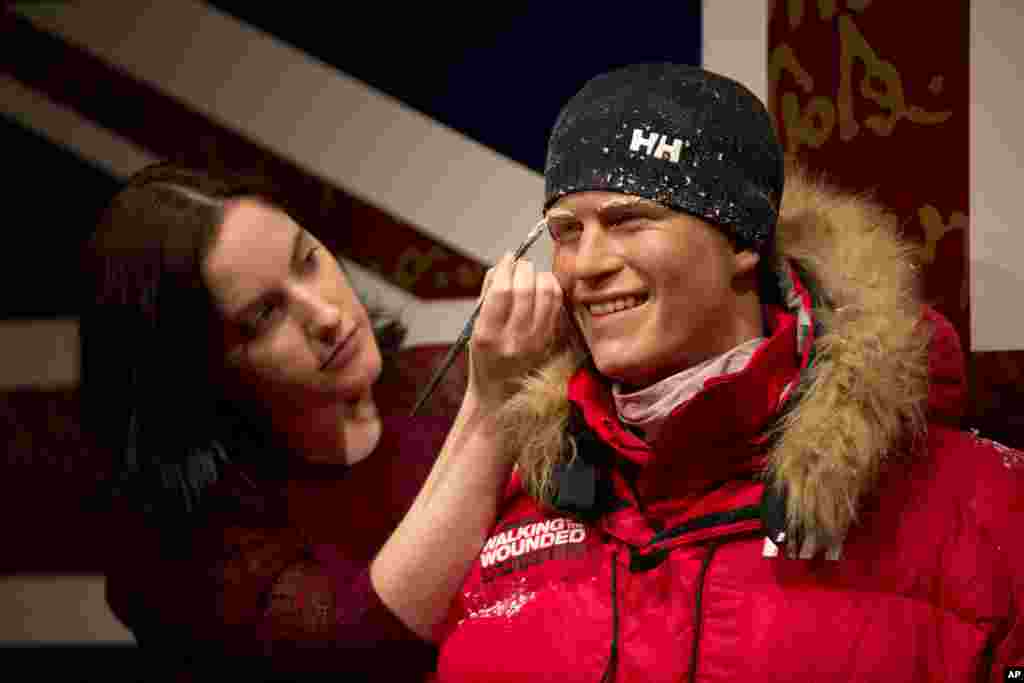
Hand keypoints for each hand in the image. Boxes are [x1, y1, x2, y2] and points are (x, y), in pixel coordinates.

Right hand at [467, 252, 563, 410]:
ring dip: (540, 275)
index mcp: (488, 335)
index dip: (505, 268)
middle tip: (519, 265)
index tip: (507, 259)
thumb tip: (504, 263)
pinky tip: (543, 287)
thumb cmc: (484, 356)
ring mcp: (536, 341)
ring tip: (531, 275)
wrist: (499, 392)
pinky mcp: (550, 341)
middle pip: (526, 289)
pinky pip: (557, 304)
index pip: (502, 291)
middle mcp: (514, 339)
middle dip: (523, 268)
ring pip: (547, 293)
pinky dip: (552, 288)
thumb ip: (487, 294)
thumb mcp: (475, 327)